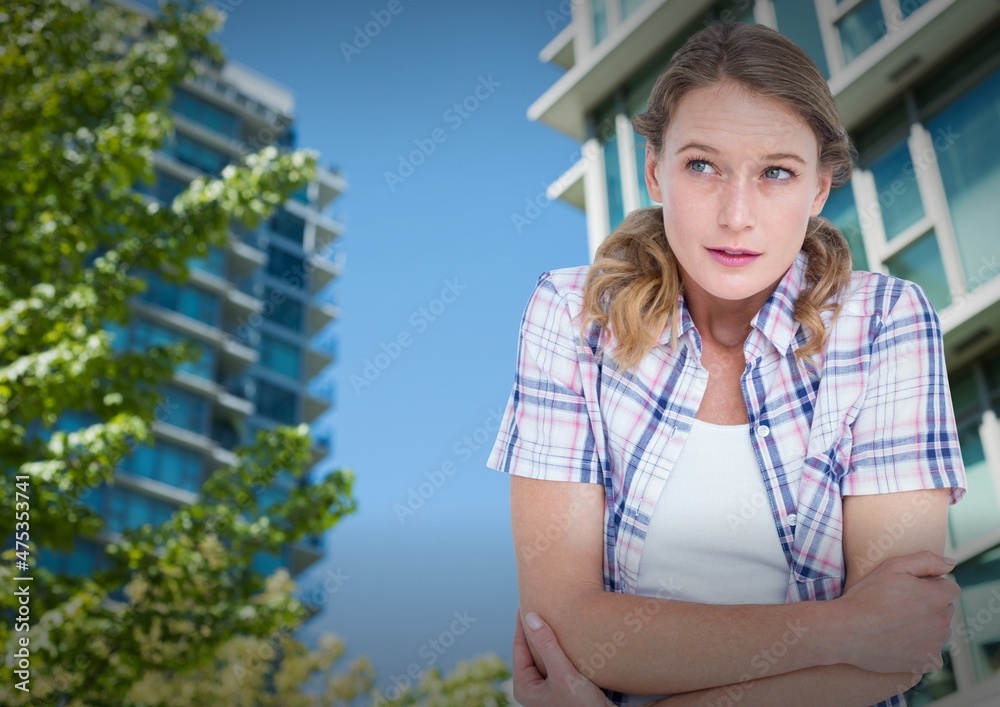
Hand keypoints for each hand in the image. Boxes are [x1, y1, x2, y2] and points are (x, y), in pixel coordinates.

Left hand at [513, 608, 612, 706]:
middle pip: (530, 650)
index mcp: (524, 686)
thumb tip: (529, 616)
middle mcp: (532, 688)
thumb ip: (547, 645)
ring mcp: (546, 689)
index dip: (523, 623)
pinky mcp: (561, 688)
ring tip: (554, 616)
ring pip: (544, 655)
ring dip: (550, 638)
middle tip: (540, 604)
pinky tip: (568, 637)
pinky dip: (560, 648)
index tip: (526, 602)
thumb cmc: (582, 705)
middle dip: (536, 629)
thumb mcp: (563, 673)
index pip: (519, 646)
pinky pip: (556, 662)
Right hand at [834, 551, 958, 673]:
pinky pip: (932, 654)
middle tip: (900, 606)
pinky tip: (900, 642)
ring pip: (939, 632)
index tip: (910, 590)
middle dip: (930, 606)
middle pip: (946, 610)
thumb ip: (926, 560)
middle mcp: (942, 622)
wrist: (846, 631)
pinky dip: (921, 648)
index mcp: (937, 597)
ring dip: (927, 627)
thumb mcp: (892, 567)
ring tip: (897, 624)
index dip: (930, 586)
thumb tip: (951, 564)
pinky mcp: (925, 663)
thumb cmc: (866, 596)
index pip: (950, 589)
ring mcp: (935, 645)